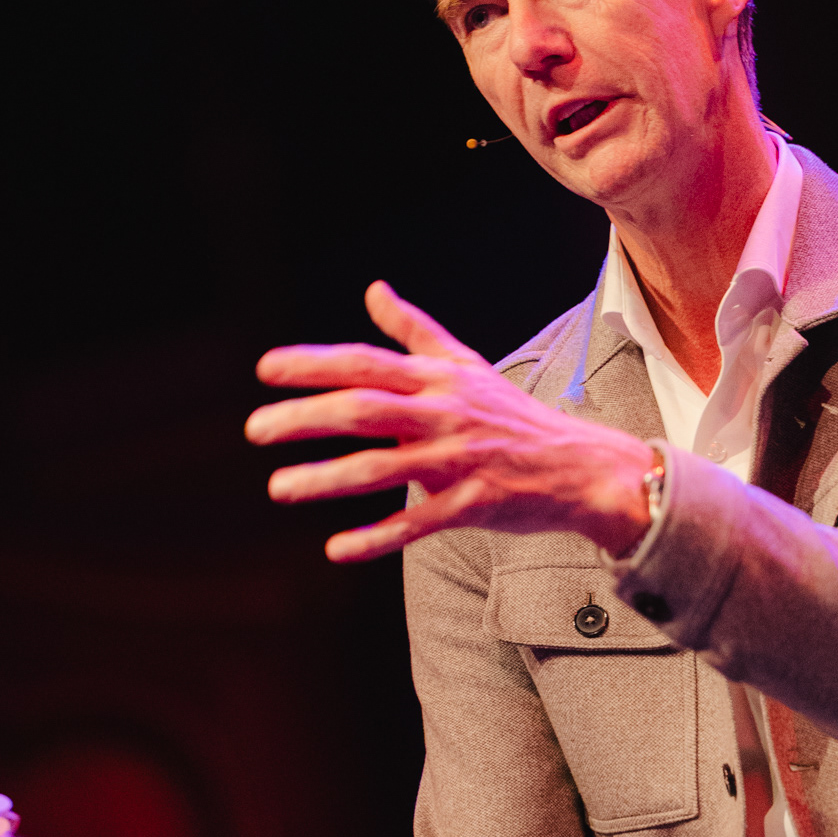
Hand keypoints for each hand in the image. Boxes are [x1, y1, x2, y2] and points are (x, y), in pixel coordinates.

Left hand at [245, 281, 655, 561]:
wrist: (582, 466)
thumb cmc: (514, 416)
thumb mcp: (465, 365)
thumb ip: (414, 330)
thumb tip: (374, 289)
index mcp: (440, 380)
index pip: (367, 364)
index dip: (315, 364)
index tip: (266, 369)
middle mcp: (446, 414)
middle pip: (366, 410)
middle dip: (306, 417)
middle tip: (255, 429)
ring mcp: (460, 460)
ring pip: (383, 468)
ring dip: (327, 478)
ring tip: (278, 486)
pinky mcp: (474, 505)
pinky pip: (417, 523)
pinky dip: (375, 537)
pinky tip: (335, 548)